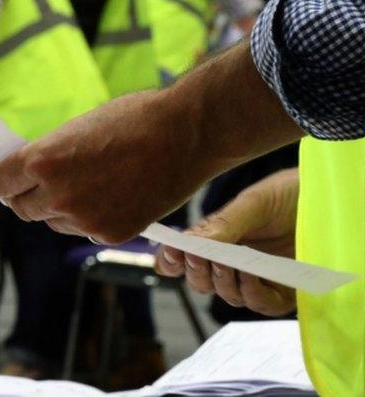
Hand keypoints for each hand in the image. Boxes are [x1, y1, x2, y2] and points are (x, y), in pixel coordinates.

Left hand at [0, 42, 303, 244]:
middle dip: (25, 196)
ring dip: (58, 209)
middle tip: (37, 186)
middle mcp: (56, 194)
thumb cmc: (134, 119)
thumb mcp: (77, 128)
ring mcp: (83, 219)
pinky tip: (111, 197)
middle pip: (21, 207)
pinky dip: (89, 219)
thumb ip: (49, 155)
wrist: (188, 133)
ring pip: (53, 221)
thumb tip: (30, 172)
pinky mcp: (109, 234)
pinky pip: (83, 232)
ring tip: (86, 185)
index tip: (0, 182)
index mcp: (42, 160)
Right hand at [155, 169, 297, 315]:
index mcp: (219, 240)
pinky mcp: (285, 291)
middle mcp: (235, 262)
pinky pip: (262, 304)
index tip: (168, 256)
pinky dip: (252, 295)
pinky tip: (250, 277)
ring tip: (229, 263)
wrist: (329, 196)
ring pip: (228, 295)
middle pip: (202, 282)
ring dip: (223, 282)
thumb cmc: (290, 193)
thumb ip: (222, 225)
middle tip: (197, 258)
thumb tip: (190, 244)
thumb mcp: (253, 203)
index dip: (172, 262)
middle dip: (196, 273)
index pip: (185, 259)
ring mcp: (259, 278)